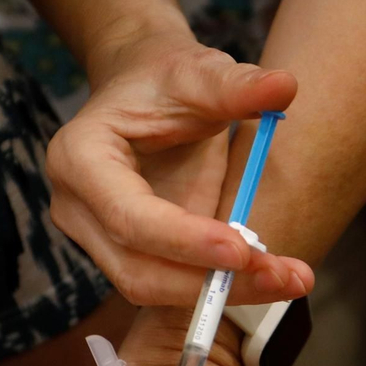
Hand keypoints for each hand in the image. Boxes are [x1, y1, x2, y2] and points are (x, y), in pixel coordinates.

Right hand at [48, 29, 314, 306]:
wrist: (144, 89)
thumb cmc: (165, 80)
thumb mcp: (200, 73)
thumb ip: (236, 85)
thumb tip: (285, 86)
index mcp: (80, 156)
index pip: (128, 216)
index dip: (184, 241)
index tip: (243, 251)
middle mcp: (77, 207)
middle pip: (137, 269)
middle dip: (209, 282)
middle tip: (283, 276)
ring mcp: (95, 237)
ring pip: (151, 288)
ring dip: (219, 292)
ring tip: (288, 279)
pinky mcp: (123, 253)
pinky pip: (167, 284)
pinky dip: (216, 286)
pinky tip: (267, 277)